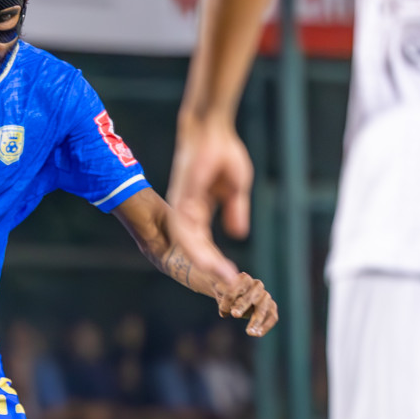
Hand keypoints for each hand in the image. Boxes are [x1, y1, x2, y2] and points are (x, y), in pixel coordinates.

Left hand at [167, 113, 251, 284]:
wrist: (212, 131)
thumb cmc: (223, 154)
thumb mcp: (234, 190)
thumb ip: (234, 211)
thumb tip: (237, 234)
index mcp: (197, 211)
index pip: (206, 244)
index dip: (217, 260)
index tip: (233, 276)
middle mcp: (186, 214)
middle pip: (197, 249)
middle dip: (213, 268)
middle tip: (230, 287)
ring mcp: (182, 208)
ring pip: (191, 245)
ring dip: (207, 263)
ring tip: (224, 280)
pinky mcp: (182, 201)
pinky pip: (187, 231)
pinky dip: (198, 248)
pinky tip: (209, 263)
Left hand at [215, 271, 278, 336]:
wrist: (233, 294)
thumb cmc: (225, 293)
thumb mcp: (220, 293)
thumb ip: (223, 300)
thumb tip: (225, 314)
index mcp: (244, 279)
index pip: (237, 288)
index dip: (229, 299)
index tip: (222, 313)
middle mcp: (257, 286)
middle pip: (251, 297)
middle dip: (242, 306)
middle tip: (235, 315)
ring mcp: (265, 296)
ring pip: (263, 308)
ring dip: (256, 321)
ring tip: (250, 333)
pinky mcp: (271, 307)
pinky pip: (272, 317)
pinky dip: (266, 326)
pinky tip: (258, 334)